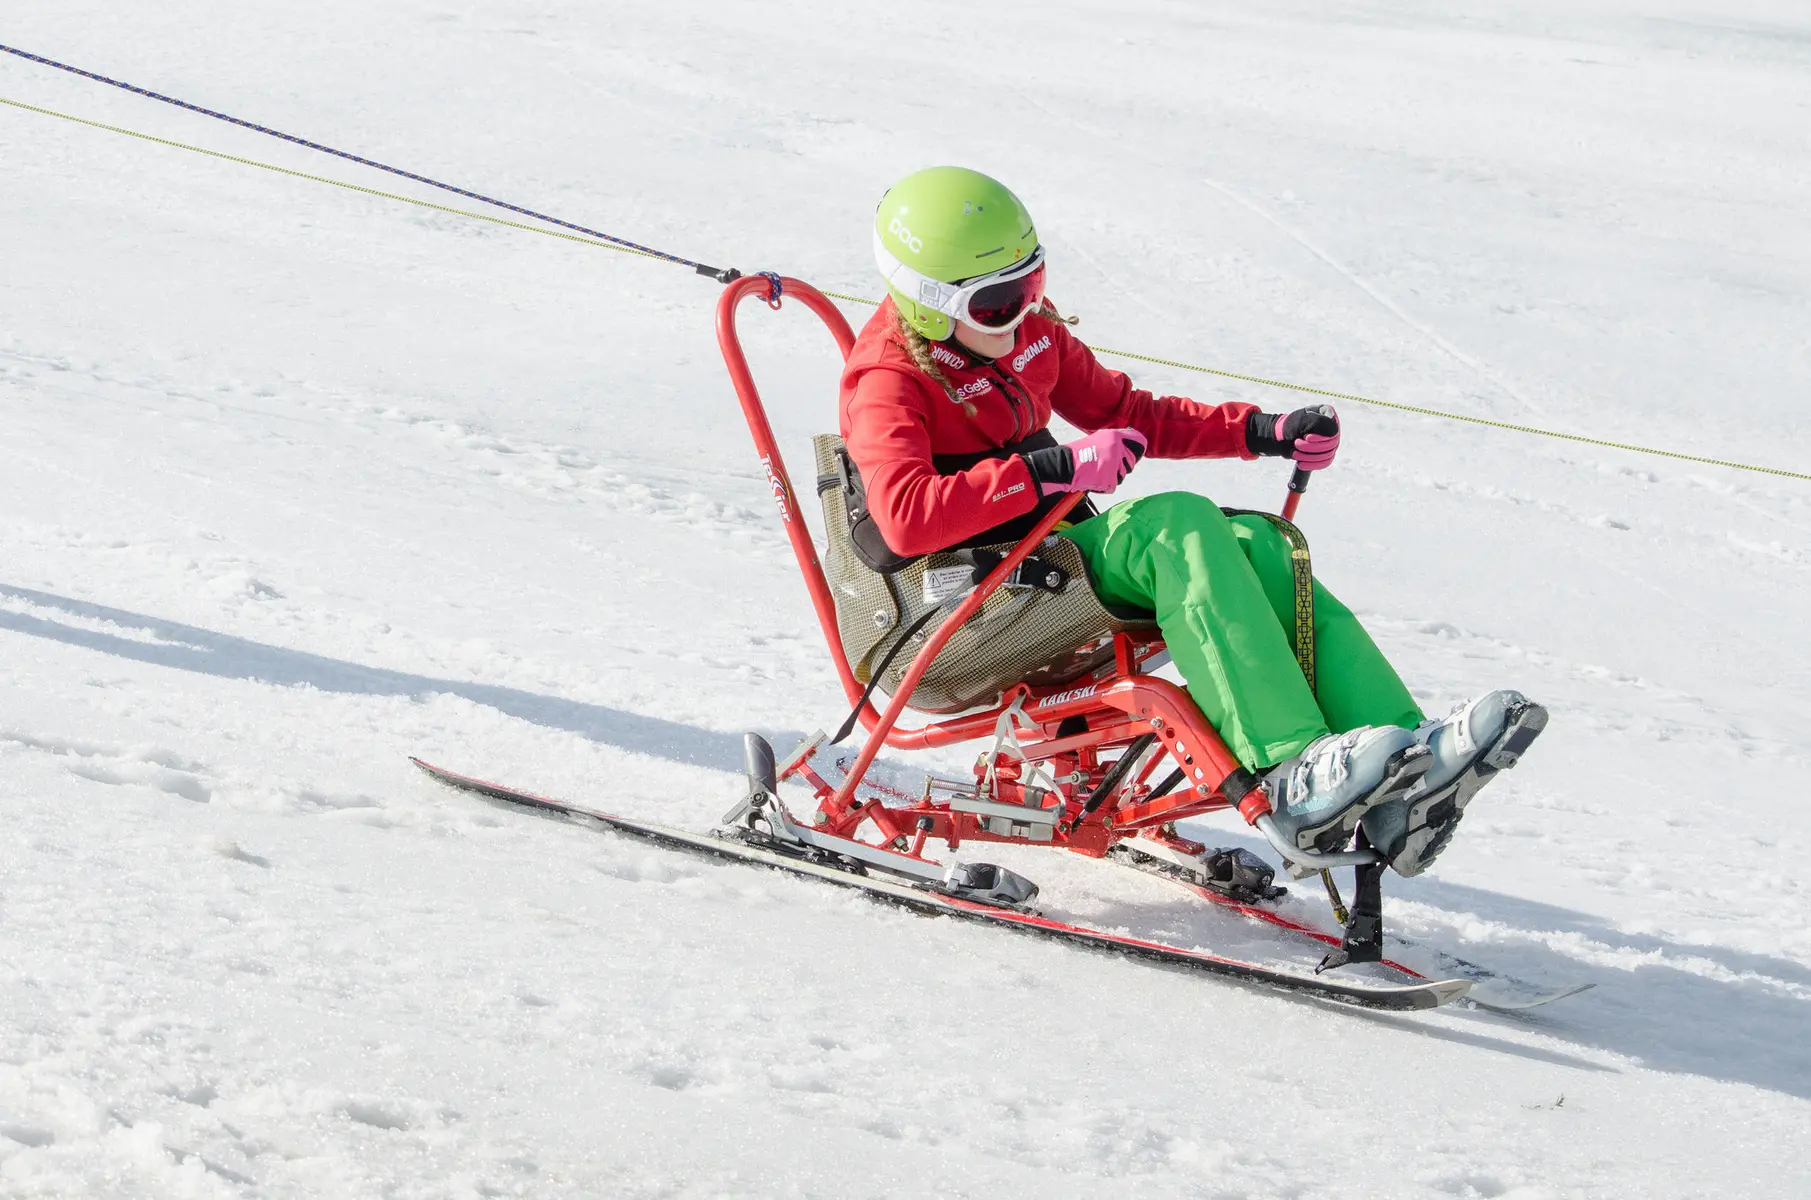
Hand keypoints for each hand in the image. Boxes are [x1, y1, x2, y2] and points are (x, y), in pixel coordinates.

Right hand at [1022, 428, 1147, 495]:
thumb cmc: (1079, 454)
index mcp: (1115, 436)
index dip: (1138, 449)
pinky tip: (1093, 480)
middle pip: (1131, 463)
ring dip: (1111, 477)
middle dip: (1121, 467)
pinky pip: (1112, 486)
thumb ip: (1116, 441)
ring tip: (1096, 472)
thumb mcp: (1099, 439)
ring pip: (1122, 476)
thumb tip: (1135, 442)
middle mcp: (1117, 448)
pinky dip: (1103, 487)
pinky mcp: (1109, 479)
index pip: (1139, 441)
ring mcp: (1114, 464)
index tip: (1136, 452)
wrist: (1064, 466)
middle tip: (1104, 466)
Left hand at [1247, 405, 1339, 470]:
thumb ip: (1320, 422)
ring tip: (1295, 454)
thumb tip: (1334, 432)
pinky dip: (1313, 465)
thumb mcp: (1303, 420)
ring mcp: (1329, 441)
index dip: (1321, 438)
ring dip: (1310, 457)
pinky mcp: (1324, 453)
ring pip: (1328, 454)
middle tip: (1296, 443)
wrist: (1279, 436)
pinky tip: (1301, 464)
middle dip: (1311, 447)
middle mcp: (1331, 428)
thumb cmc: (1290, 425)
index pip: (1333, 431)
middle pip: (1331, 444)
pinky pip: (1325, 462)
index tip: (1307, 438)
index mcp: (1328, 414)